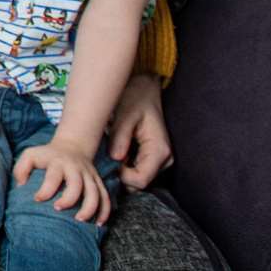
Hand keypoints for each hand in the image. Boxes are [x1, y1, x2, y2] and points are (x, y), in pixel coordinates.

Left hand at [15, 136, 110, 223]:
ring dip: (90, 207)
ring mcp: (89, 175)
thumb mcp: (30, 155)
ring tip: (80, 221)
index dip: (46, 189)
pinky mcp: (98, 181)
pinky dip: (104, 210)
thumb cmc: (47, 155)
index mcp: (58, 163)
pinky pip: (105, 196)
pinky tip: (99, 223)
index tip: (37, 199)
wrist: (73, 146)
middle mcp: (76, 169)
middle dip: (69, 198)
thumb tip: (21, 186)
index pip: (53, 176)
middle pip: (77, 184)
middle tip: (58, 209)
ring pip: (95, 192)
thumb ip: (21, 168)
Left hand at [108, 72, 174, 189]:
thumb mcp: (124, 115)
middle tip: (105, 156)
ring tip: (111, 150)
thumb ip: (120, 137)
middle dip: (120, 174)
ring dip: (122, 170)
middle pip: (139, 183)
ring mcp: (161, 160)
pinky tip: (117, 150)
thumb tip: (116, 158)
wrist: (144, 87)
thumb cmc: (134, 98)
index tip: (107, 162)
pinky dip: (125, 166)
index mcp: (159, 150)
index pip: (140, 181)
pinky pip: (138, 170)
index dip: (120, 177)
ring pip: (137, 179)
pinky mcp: (154, 158)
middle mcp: (164, 159)